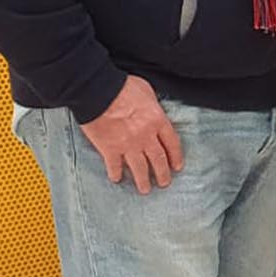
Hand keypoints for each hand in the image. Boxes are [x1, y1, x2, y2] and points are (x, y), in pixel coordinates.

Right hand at [77, 74, 182, 193]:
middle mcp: (146, 136)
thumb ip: (153, 105)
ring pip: (140, 168)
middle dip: (163, 173)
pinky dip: (116, 174)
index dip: (176, 156)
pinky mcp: (109, 149)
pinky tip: (117, 179)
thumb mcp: (147, 91)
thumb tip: (154, 110)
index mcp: (158, 120)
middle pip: (159, 159)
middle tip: (165, 183)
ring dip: (143, 181)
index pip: (172, 143)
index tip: (177, 166)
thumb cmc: (122, 86)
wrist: (98, 91)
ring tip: (145, 190)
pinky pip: (115, 166)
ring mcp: (128, 144)